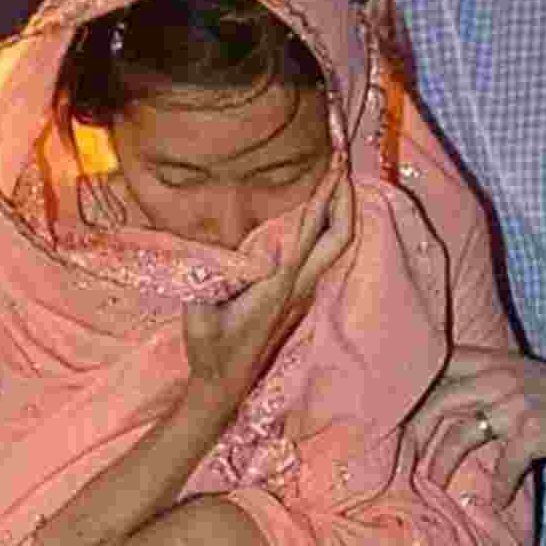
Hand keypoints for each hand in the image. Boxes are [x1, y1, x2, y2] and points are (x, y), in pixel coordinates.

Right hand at [184, 159, 352, 392]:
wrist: (225, 385)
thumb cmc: (209, 349)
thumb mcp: (200, 314)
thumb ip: (211, 280)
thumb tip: (220, 241)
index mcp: (278, 284)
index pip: (310, 231)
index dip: (323, 195)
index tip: (333, 162)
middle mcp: (298, 285)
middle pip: (340, 237)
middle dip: (345, 197)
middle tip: (341, 161)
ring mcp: (302, 292)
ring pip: (335, 246)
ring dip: (339, 210)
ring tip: (332, 177)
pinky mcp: (296, 296)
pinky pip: (321, 254)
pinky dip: (325, 226)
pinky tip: (313, 211)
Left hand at [411, 346, 545, 507]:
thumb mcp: (525, 376)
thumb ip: (490, 385)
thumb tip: (454, 412)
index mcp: (493, 361)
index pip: (440, 365)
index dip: (413, 387)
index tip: (392, 412)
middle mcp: (498, 377)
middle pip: (439, 401)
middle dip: (415, 431)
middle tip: (400, 456)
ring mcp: (515, 403)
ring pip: (460, 434)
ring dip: (442, 463)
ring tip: (432, 483)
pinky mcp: (533, 431)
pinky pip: (502, 464)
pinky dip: (497, 486)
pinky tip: (495, 501)